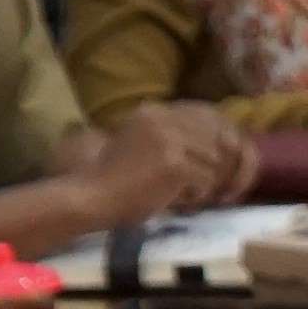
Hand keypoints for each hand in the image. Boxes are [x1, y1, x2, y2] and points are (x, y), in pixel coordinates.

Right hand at [104, 102, 252, 212]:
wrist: (93, 196)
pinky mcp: (174, 163)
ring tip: (180, 190)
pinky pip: (206, 180)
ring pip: (214, 161)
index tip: (202, 163)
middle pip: (213, 138)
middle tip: (197, 182)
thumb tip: (214, 140)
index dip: (209, 144)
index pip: (204, 117)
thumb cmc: (115, 177)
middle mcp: (163, 117)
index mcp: (154, 110)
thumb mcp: (141, 141)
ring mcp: (169, 139)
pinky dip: (197, 195)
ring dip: (203, 179)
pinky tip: (176, 198)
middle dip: (210, 163)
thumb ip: (171, 134)